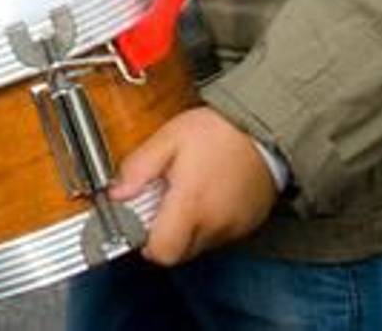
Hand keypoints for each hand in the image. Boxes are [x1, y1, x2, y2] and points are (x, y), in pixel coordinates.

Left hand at [107, 107, 279, 265]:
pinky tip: (206, 194)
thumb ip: (139, 167)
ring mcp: (233, 227)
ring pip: (198, 245)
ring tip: (185, 192)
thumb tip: (117, 192)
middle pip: (178, 253)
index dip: (144, 241)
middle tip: (160, 202)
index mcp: (191, 204)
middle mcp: (214, 224)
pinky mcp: (247, 224)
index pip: (161, 252)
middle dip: (162, 234)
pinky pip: (219, 235)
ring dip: (185, 228)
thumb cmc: (220, 131)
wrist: (264, 128)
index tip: (138, 220)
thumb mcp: (169, 138)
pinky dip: (207, 222)